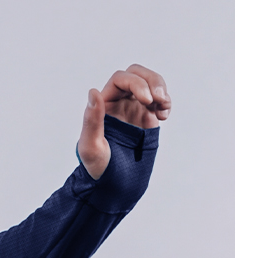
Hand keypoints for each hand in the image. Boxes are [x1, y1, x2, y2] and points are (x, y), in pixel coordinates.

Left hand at [77, 65, 170, 179]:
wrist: (113, 183)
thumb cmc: (97, 168)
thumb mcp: (91, 147)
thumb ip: (92, 120)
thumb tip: (93, 92)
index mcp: (104, 104)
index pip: (121, 79)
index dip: (136, 83)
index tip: (146, 100)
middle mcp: (119, 101)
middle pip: (137, 74)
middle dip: (152, 81)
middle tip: (158, 99)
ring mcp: (134, 108)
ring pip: (150, 83)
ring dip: (161, 89)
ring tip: (163, 108)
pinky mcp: (147, 117)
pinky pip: (159, 100)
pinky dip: (166, 102)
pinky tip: (164, 115)